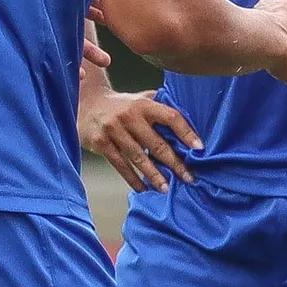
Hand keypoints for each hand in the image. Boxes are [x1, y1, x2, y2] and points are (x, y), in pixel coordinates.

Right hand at [82, 83, 200, 190]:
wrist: (87, 103)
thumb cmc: (122, 105)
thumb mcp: (140, 99)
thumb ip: (161, 105)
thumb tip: (191, 116)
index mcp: (144, 104)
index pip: (170, 117)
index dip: (186, 132)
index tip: (200, 148)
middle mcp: (130, 117)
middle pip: (157, 144)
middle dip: (175, 163)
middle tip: (189, 178)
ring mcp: (114, 131)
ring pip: (139, 158)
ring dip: (154, 175)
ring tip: (166, 188)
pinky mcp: (102, 143)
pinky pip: (120, 165)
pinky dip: (133, 179)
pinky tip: (144, 188)